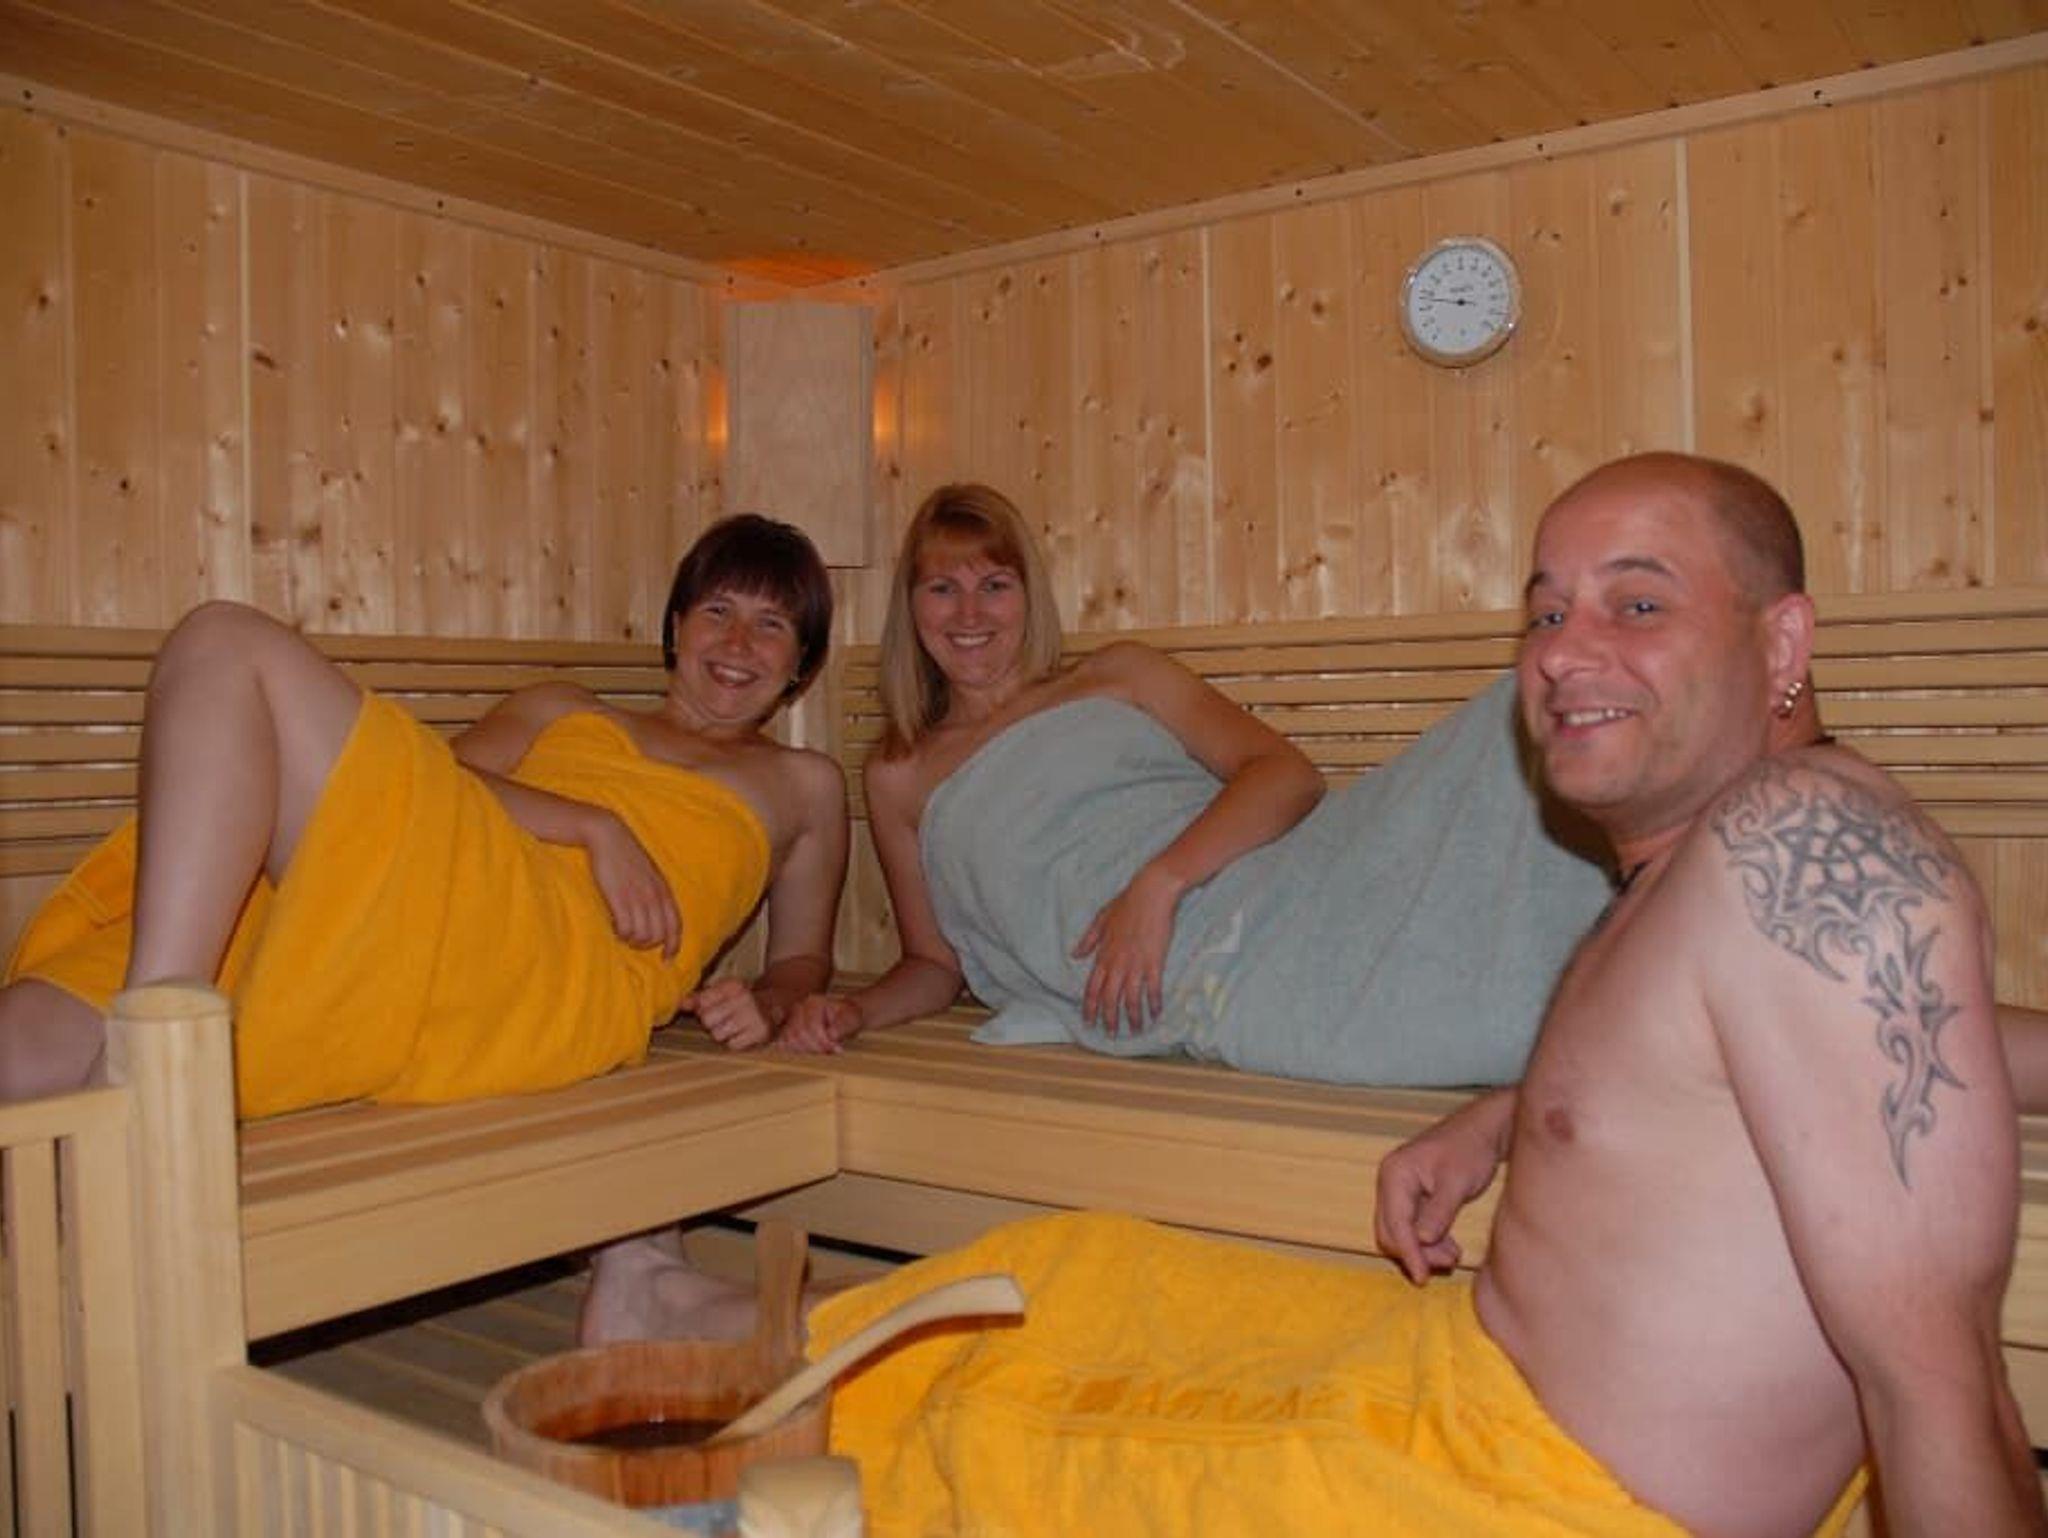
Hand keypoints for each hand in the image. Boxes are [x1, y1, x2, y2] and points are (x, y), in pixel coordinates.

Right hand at [585, 811, 679, 956]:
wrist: (609, 836)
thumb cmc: (627, 855)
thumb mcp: (649, 873)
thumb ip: (655, 893)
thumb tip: (656, 915)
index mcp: (664, 891)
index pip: (675, 925)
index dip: (674, 945)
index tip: (667, 959)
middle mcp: (654, 896)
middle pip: (659, 935)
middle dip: (647, 944)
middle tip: (634, 940)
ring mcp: (638, 898)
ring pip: (643, 936)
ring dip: (632, 940)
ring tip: (622, 931)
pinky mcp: (620, 898)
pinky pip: (626, 929)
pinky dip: (621, 933)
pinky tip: (614, 925)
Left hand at [686, 977, 774, 1050]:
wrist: (777, 1005)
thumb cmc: (742, 1000)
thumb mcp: (723, 992)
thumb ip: (700, 998)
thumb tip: (681, 1004)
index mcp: (732, 985)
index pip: (701, 1002)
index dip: (703, 1009)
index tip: (713, 1008)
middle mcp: (744, 998)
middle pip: (707, 1020)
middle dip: (712, 1022)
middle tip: (725, 1019)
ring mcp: (754, 1016)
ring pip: (717, 1034)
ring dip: (723, 1033)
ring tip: (734, 1026)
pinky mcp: (761, 1033)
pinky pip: (732, 1045)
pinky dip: (735, 1042)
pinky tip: (742, 1034)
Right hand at [777, 994, 864, 1054]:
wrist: (843, 1016)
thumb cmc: (848, 1017)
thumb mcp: (852, 1019)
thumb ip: (843, 1025)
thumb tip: (832, 1034)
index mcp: (814, 1002)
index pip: (811, 1026)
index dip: (823, 1041)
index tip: (836, 1048)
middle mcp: (799, 1007)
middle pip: (799, 1034)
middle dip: (816, 1047)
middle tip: (830, 1050)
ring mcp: (790, 1017)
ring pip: (790, 1039)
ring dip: (807, 1049)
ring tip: (822, 1049)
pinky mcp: (786, 1028)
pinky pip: (784, 1042)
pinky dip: (797, 1049)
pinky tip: (810, 1049)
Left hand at [1073, 864, 1182, 1034]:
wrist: (1151, 893)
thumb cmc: (1127, 903)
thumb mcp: (1101, 919)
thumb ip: (1088, 939)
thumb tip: (1075, 954)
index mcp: (1103, 954)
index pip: (1092, 987)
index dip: (1090, 1006)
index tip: (1088, 1022)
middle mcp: (1117, 963)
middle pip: (1109, 998)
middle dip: (1109, 1019)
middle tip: (1110, 1034)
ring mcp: (1136, 964)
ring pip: (1130, 998)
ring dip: (1132, 1017)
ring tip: (1134, 1031)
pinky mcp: (1154, 961)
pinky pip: (1152, 988)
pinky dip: (1153, 1003)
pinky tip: (1156, 1014)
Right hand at [1373, 1098, 1509, 1283]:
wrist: (1484, 1131)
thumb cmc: (1470, 1149)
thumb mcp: (1457, 1182)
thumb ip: (1439, 1212)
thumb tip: (1423, 1240)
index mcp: (1395, 1174)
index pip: (1395, 1222)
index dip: (1408, 1252)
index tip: (1422, 1277)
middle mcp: (1391, 1182)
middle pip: (1391, 1230)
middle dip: (1416, 1252)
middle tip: (1446, 1264)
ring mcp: (1401, 1189)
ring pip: (1402, 1231)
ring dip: (1424, 1249)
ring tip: (1453, 1257)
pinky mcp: (1414, 1196)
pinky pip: (1414, 1226)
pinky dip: (1429, 1240)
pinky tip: (1450, 1248)